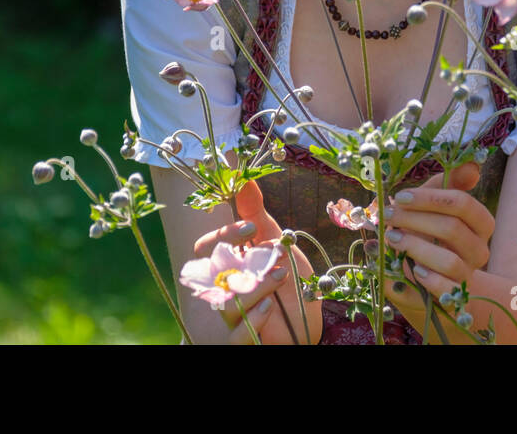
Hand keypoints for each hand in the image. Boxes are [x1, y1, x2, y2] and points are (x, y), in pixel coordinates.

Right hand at [190, 179, 323, 343]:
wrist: (309, 317)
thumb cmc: (288, 278)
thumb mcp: (275, 240)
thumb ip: (255, 213)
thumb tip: (242, 177)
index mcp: (226, 263)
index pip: (206, 247)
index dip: (224, 236)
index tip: (251, 227)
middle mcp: (222, 289)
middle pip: (212, 275)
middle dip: (242, 263)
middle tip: (274, 254)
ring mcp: (230, 316)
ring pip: (226, 304)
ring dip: (256, 289)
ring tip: (282, 276)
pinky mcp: (242, 339)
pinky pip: (235, 335)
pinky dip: (251, 322)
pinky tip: (268, 309)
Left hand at [382, 162, 494, 332]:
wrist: (434, 280)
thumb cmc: (431, 233)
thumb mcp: (435, 205)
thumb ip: (448, 184)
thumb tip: (472, 166)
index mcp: (481, 224)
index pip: (463, 204)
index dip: (429, 199)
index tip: (399, 197)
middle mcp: (480, 250)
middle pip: (453, 229)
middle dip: (415, 220)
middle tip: (388, 216)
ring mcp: (468, 276)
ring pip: (450, 261)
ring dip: (416, 247)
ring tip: (392, 239)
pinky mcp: (455, 299)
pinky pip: (447, 291)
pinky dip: (429, 280)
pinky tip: (413, 270)